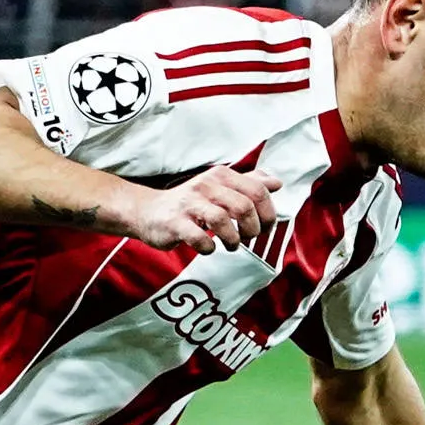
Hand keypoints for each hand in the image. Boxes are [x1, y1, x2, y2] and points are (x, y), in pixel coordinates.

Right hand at [117, 164, 280, 252]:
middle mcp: (206, 185)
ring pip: (222, 220)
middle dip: (253, 228)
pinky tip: (209, 248)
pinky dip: (209, 247)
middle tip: (248, 238)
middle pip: (244, 206)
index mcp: (221, 176)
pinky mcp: (175, 223)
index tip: (264, 227)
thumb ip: (249, 184)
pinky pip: (198, 238)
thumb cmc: (190, 203)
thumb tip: (276, 183)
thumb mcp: (220, 187)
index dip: (268, 213)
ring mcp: (189, 204)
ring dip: (233, 239)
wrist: (148, 211)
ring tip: (231, 245)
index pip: (258, 191)